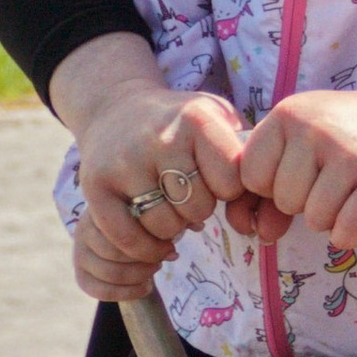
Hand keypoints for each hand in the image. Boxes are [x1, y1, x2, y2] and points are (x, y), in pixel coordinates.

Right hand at [52, 36, 245, 267]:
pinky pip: (126, 237)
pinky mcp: (95, 185)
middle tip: (187, 199)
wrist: (115, 108)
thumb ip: (244, 151)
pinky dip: (143, 247)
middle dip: (198, 211)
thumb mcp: (216, 118)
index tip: (218, 183)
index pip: (231, 182)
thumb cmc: (177, 124)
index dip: (228, 191)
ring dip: (171, 229)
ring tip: (169, 211)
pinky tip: (151, 238)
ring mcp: (124, 162)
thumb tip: (261, 200)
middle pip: (197, 208)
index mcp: (197, 119)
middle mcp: (159, 137)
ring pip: (163, 226)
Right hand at [72, 208, 163, 303]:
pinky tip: (146, 287)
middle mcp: (83, 229)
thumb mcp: (145, 216)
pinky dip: (128, 293)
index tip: (169, 246)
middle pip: (116, 252)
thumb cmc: (135, 223)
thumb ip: (158, 225)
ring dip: (140, 275)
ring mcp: (79, 253)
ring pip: (111, 273)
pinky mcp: (81, 276)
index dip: (150, 242)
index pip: (122, 228)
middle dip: (145, 259)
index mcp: (99, 207)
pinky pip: (102, 291)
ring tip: (154, 270)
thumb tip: (179, 245)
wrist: (115, 240)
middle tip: (161, 259)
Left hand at [234, 79, 356, 248]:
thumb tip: (260, 234)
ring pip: (315, 219)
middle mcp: (314, 128)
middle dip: (306, 203)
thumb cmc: (352, 136)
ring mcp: (348, 151)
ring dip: (333, 219)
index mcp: (288, 113)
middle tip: (333, 184)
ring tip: (350, 194)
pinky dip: (353, 233)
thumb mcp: (305, 141)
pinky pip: (348, 228)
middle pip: (284, 200)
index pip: (251, 176)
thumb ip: (271, 183)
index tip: (300, 177)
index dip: (272, 186)